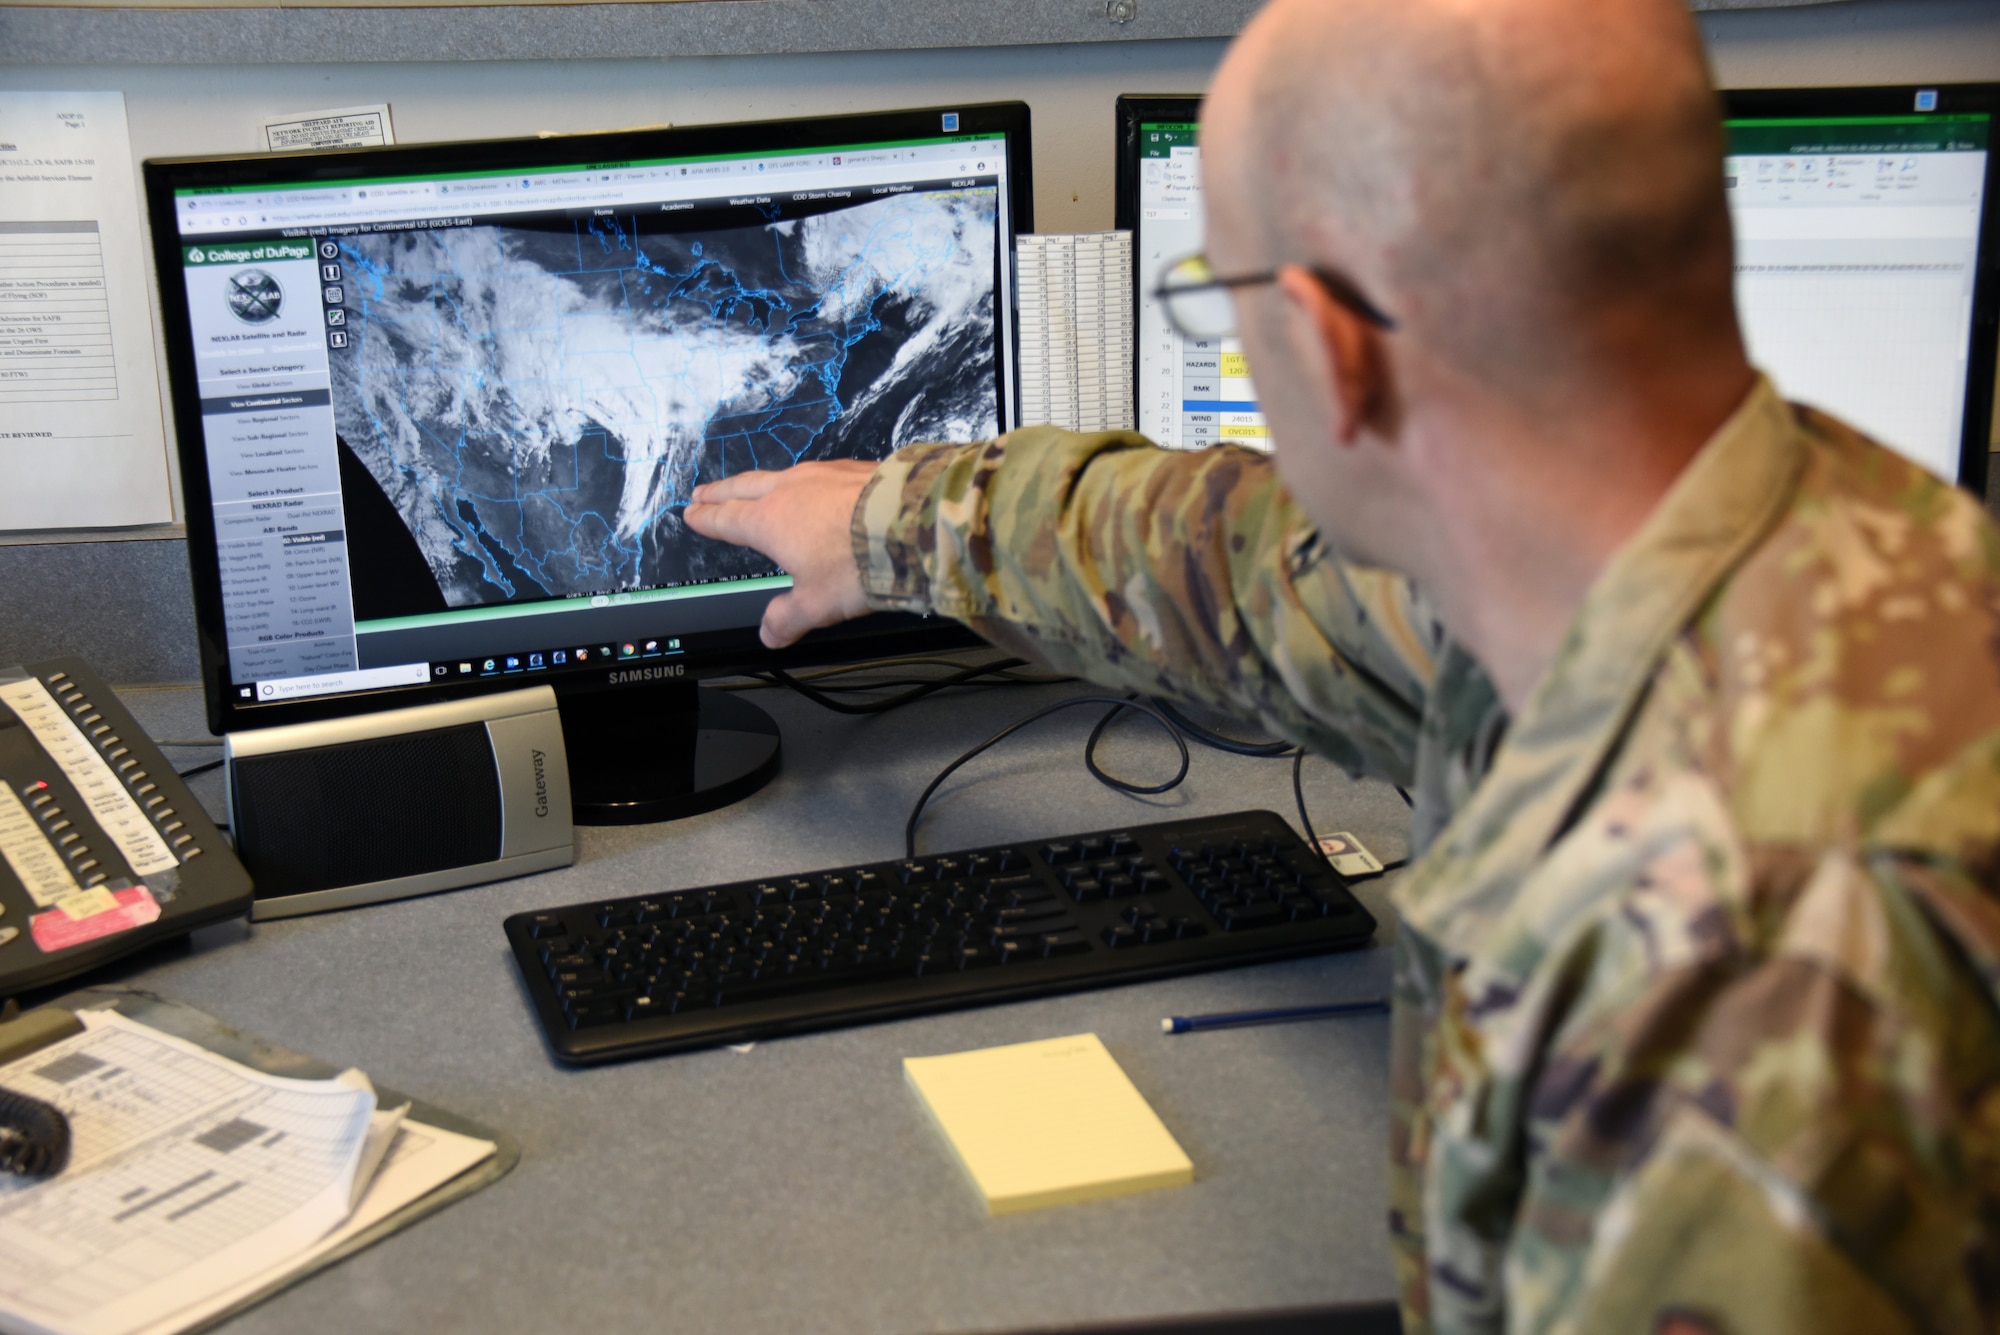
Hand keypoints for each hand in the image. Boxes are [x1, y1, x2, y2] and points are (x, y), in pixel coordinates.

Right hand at [684, 461, 878, 647]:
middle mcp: (789, 490)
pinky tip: (814, 482)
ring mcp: (822, 474)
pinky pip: (818, 471)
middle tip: (702, 491)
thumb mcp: (817, 603)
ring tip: (754, 485)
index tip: (691, 514)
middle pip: (743, 488)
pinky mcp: (854, 467)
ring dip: (760, 481)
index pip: (727, 520)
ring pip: (780, 475)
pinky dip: (804, 478)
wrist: (912, 521)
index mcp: (769, 522)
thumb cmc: (857, 564)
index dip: (707, 519)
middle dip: (720, 491)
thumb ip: (788, 618)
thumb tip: (768, 634)